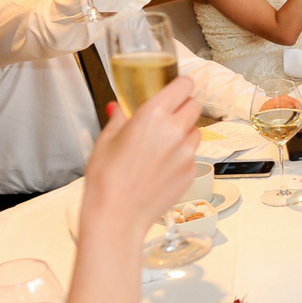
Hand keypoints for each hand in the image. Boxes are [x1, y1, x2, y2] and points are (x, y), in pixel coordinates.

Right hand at [79, 77, 201, 242]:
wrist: (117, 216)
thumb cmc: (106, 180)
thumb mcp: (105, 142)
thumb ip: (118, 119)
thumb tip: (117, 108)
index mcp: (153, 115)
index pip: (183, 86)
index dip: (180, 85)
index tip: (175, 88)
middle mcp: (175, 131)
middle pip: (195, 105)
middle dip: (183, 107)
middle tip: (167, 116)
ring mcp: (187, 153)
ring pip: (196, 130)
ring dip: (184, 132)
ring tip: (161, 145)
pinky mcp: (191, 171)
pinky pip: (193, 155)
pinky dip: (182, 155)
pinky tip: (162, 166)